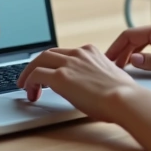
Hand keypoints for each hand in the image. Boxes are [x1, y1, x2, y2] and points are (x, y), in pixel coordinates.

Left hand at [16, 44, 149, 121]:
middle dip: (37, 65)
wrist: (124, 98)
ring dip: (29, 73)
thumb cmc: (123, 94)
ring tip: (26, 86)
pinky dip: (29, 82)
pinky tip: (30, 92)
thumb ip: (98, 75)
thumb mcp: (110, 77)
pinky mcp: (59, 77)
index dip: (55, 63)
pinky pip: (35, 75)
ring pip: (38, 61)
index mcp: (91, 52)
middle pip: (48, 53)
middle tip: (32, 77)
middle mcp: (78, 53)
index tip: (51, 73)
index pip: (65, 53)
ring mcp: (68, 64)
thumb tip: (95, 85)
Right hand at [105, 22, 150, 78]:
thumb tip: (133, 59)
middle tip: (109, 66)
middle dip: (120, 51)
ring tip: (118, 68)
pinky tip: (135, 68)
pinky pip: (150, 50)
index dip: (117, 46)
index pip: (132, 34)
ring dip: (129, 54)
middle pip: (134, 38)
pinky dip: (140, 58)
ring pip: (141, 44)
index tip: (107, 59)